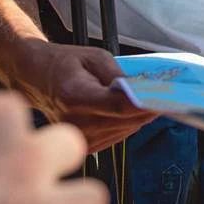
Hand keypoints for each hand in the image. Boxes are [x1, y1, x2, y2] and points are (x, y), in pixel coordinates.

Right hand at [14, 40, 157, 151]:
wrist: (36, 78)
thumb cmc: (65, 64)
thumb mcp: (95, 57)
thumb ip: (118, 74)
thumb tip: (140, 90)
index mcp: (75, 96)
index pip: (119, 106)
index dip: (146, 103)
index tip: (168, 98)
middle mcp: (75, 122)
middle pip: (127, 121)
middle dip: (149, 108)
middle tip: (167, 95)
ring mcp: (78, 137)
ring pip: (126, 130)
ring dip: (140, 116)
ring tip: (146, 99)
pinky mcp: (83, 146)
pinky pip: (117, 136)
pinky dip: (128, 123)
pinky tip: (128, 111)